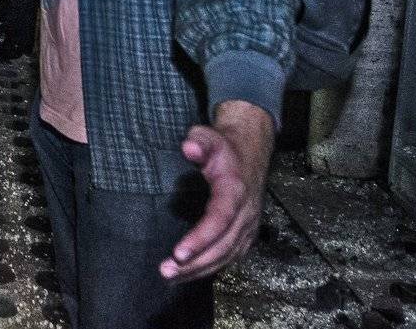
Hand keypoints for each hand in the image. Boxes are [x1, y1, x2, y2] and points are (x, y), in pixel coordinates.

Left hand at [160, 101, 274, 282]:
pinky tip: (188, 275)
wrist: (249, 155)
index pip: (220, 220)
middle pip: (223, 246)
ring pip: (226, 257)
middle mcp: (246, 214)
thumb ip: (198, 141)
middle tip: (166, 272)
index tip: (178, 253)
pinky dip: (209, 269)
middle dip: (195, 263)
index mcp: (235, 191)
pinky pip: (229, 257)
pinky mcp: (246, 235)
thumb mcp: (209, 137)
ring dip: (199, 270)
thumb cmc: (223, 148)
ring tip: (170, 277)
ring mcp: (248, 227)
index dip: (201, 239)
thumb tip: (189, 148)